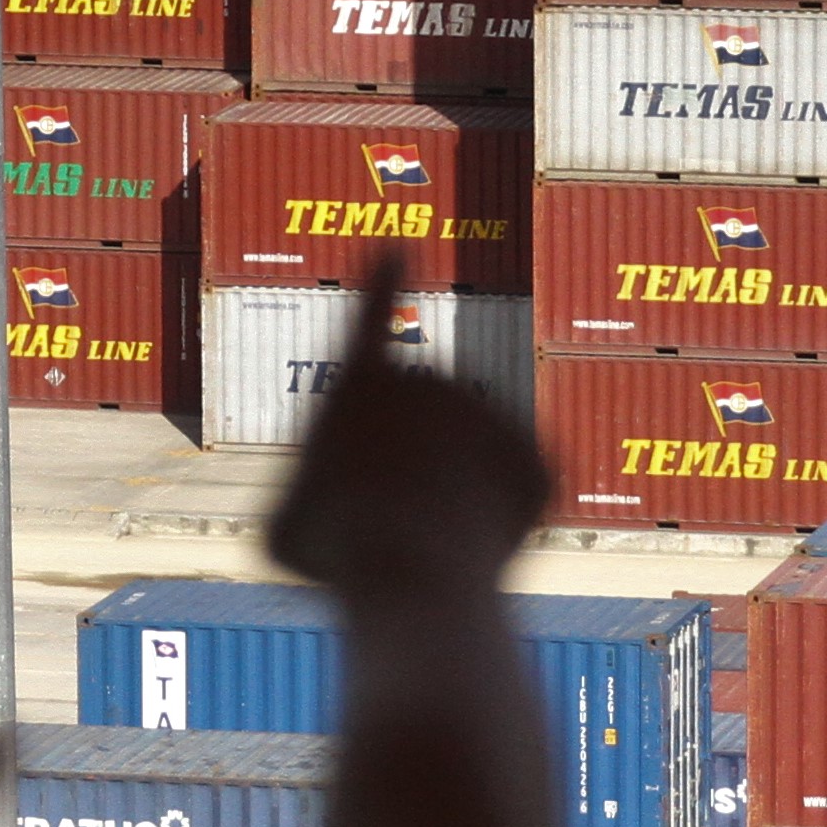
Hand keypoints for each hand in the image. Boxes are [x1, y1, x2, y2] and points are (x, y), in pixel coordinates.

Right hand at [266, 260, 548, 608]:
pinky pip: (513, 491)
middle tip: (392, 521)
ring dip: (451, 497)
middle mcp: (429, 381)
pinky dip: (495, 524)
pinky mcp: (535, 458)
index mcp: (360, 384)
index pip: (369, 317)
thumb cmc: (339, 554)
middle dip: (411, 460)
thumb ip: (315, 507)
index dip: (381, 285)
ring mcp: (488, 416)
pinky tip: (474, 549)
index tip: (394, 250)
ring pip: (470, 457)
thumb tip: (332, 516)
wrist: (416, 576)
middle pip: (421, 420)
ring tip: (429, 544)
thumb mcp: (291, 533)